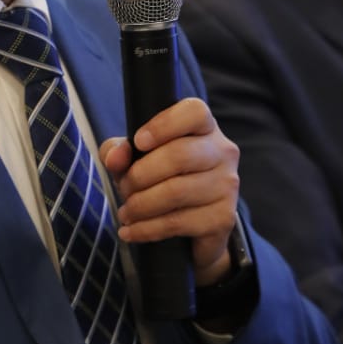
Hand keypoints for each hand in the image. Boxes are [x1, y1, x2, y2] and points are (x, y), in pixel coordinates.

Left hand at [99, 97, 239, 286]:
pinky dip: (147, 229)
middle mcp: (222, 152)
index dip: (164, 125)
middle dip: (140, 175)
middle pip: (179, 155)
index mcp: (204, 127)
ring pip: (176, 192)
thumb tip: (115, 157)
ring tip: (127, 212)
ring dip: (141, 205)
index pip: (194, 112)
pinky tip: (132, 231)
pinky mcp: (223, 218)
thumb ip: (119, 150)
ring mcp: (227, 185)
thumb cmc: (162, 178)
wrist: (193, 226)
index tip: (139, 142)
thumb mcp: (135, 158)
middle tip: (125, 189)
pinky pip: (178, 222)